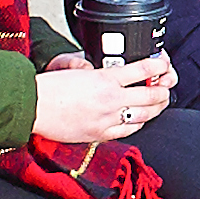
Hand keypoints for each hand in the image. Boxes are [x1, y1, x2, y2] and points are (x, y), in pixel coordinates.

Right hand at [31, 53, 170, 145]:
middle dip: (163, 91)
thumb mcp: (76, 68)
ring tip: (159, 103)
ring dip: (156, 108)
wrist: (33, 107)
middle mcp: (111, 98)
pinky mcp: (100, 134)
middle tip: (165, 87)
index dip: (159, 66)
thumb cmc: (50, 87)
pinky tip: (140, 119)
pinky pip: (128, 130)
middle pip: (150, 94)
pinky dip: (138, 123)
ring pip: (144, 115)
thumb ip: (93, 68)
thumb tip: (98, 68)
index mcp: (105, 77)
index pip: (142, 69)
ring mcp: (107, 118)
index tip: (164, 64)